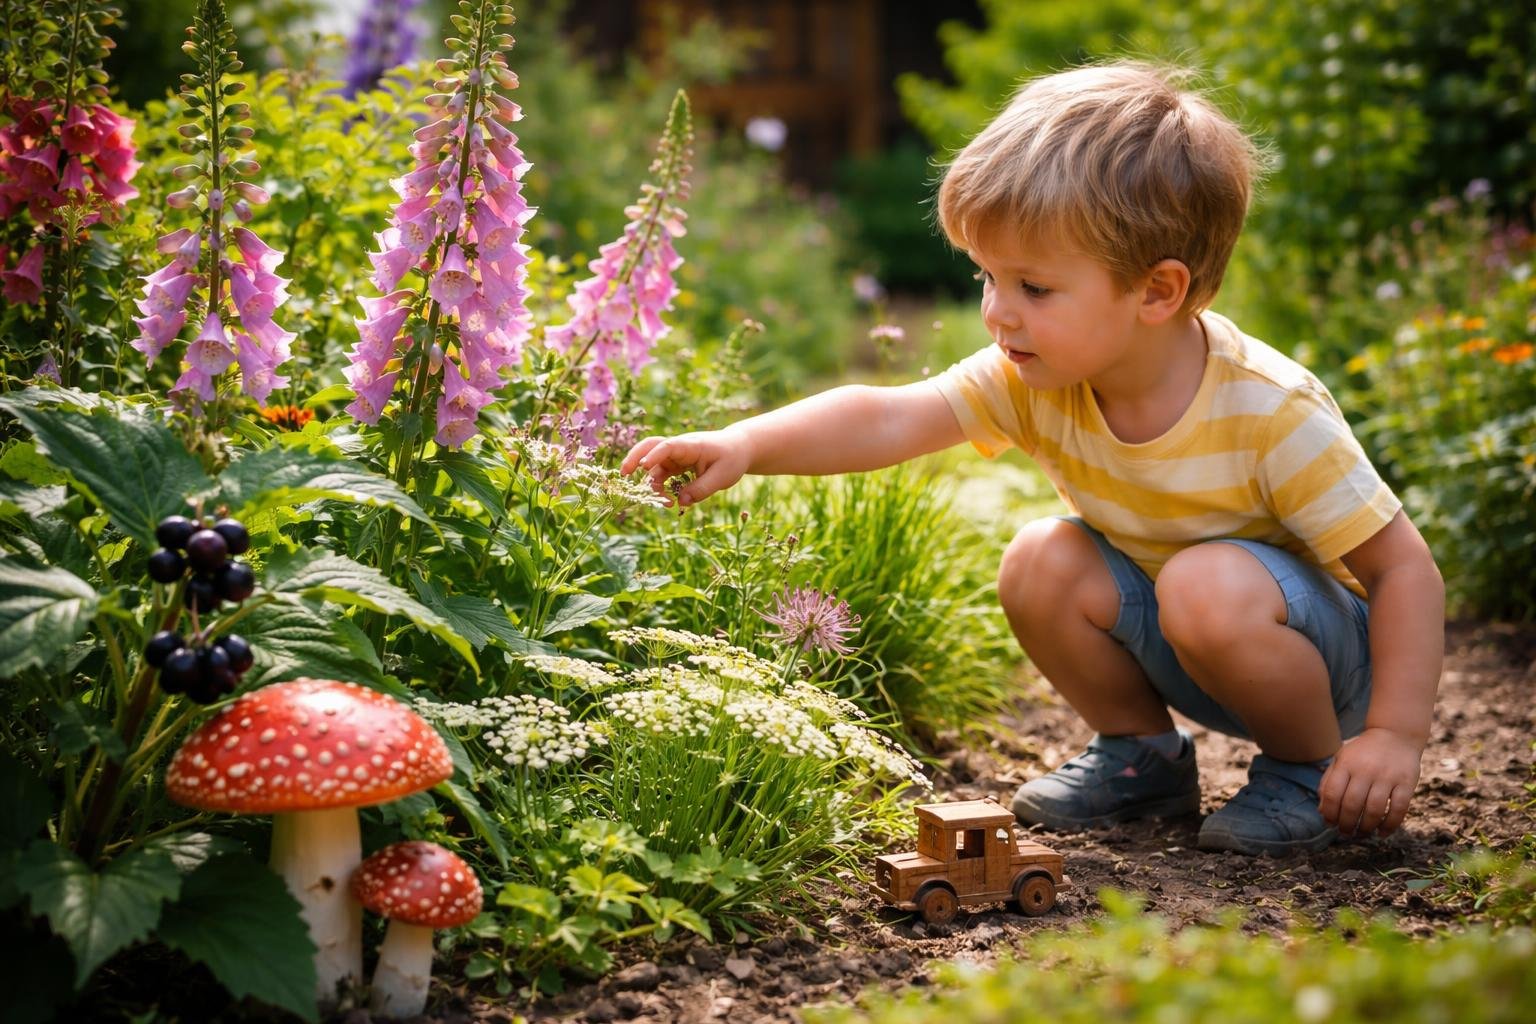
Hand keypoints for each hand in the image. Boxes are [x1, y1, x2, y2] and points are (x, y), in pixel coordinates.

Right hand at [621, 428, 750, 508]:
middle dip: (634, 458)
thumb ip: (700, 490)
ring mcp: (675, 457)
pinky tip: (668, 501)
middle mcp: (678, 448)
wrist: (738, 449)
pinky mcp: (675, 466)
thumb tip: (680, 502)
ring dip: (652, 483)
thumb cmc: (731, 459)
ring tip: (664, 503)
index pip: (668, 446)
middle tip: (623, 474)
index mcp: (690, 445)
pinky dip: (660, 488)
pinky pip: (661, 475)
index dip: (654, 456)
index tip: (643, 467)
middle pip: (649, 447)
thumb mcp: (721, 477)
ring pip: (653, 466)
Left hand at [1317, 727, 1423, 836]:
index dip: (1329, 813)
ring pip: (1374, 810)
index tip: (1330, 823)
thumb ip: (1329, 781)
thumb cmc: (1363, 752)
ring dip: (1366, 827)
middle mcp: (1366, 769)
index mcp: (1346, 763)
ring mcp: (1388, 776)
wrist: (1395, 734)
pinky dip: (1389, 825)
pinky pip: (1398, 809)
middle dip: (1346, 824)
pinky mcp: (1407, 782)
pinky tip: (1382, 832)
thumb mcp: (1341, 759)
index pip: (1332, 793)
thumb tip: (1322, 811)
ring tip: (1361, 833)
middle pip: (1351, 804)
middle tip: (1345, 833)